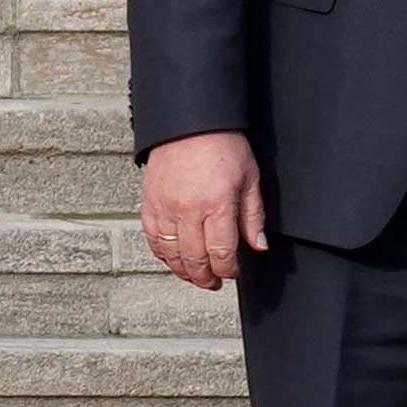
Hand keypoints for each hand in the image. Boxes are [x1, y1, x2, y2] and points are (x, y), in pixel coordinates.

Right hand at [137, 129, 265, 291]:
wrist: (189, 123)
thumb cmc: (223, 145)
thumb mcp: (250, 179)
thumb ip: (253, 216)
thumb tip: (257, 245)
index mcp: (217, 204)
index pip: (221, 253)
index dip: (228, 270)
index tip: (232, 273)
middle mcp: (188, 210)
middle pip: (194, 260)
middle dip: (206, 278)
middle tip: (213, 283)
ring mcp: (165, 208)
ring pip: (171, 254)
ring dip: (184, 270)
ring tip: (195, 275)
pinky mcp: (149, 203)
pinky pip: (153, 239)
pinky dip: (162, 253)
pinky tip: (172, 257)